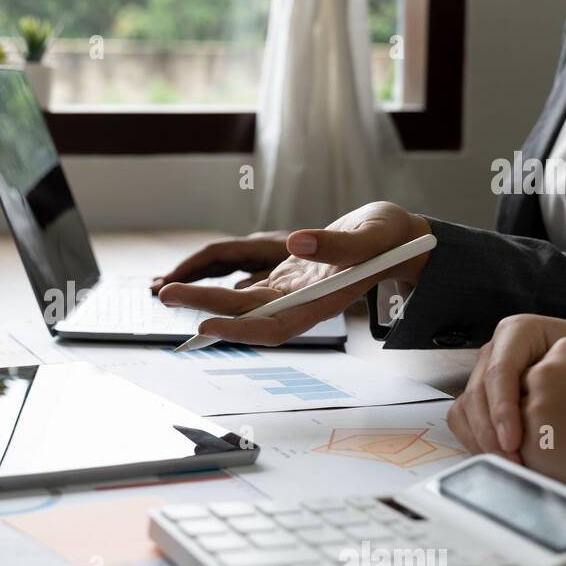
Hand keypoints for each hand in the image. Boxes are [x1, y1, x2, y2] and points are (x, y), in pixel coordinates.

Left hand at [157, 202, 430, 344]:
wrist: (398, 239)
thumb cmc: (390, 239)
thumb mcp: (370, 237)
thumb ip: (335, 243)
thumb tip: (297, 241)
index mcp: (322, 302)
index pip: (274, 325)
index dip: (240, 328)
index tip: (206, 321)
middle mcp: (302, 304)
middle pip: (247, 314)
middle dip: (206, 306)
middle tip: (166, 294)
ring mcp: (292, 293)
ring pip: (243, 302)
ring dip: (207, 298)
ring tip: (170, 291)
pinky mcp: (287, 279)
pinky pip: (249, 290)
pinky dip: (222, 288)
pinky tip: (196, 285)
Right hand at [448, 315, 565, 459]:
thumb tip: (546, 417)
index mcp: (519, 331)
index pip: (499, 372)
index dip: (502, 410)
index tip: (514, 444)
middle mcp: (496, 348)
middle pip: (476, 392)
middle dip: (488, 432)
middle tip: (510, 464)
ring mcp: (487, 372)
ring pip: (465, 407)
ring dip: (479, 440)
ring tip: (507, 467)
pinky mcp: (485, 395)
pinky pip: (467, 419)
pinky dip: (478, 441)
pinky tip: (502, 460)